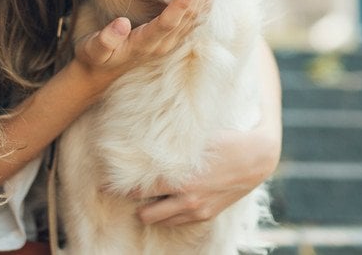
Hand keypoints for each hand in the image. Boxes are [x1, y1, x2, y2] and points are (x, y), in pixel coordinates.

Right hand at [72, 0, 213, 81]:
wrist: (101, 73)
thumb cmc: (95, 57)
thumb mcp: (93, 49)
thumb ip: (106, 39)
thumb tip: (121, 23)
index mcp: (144, 45)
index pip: (168, 23)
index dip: (181, 5)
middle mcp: (163, 45)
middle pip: (188, 16)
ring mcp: (170, 43)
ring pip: (195, 17)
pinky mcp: (172, 39)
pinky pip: (194, 20)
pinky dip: (202, 2)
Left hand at [133, 126, 281, 225]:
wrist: (256, 157)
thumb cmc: (224, 140)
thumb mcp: (194, 140)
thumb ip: (167, 147)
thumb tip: (139, 143)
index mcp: (180, 179)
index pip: (138, 190)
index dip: (119, 189)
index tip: (104, 185)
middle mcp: (186, 199)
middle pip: (145, 214)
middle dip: (135, 202)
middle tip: (130, 189)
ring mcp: (197, 210)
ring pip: (160, 221)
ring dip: (151, 210)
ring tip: (149, 195)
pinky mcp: (206, 215)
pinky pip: (177, 222)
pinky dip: (169, 214)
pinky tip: (168, 199)